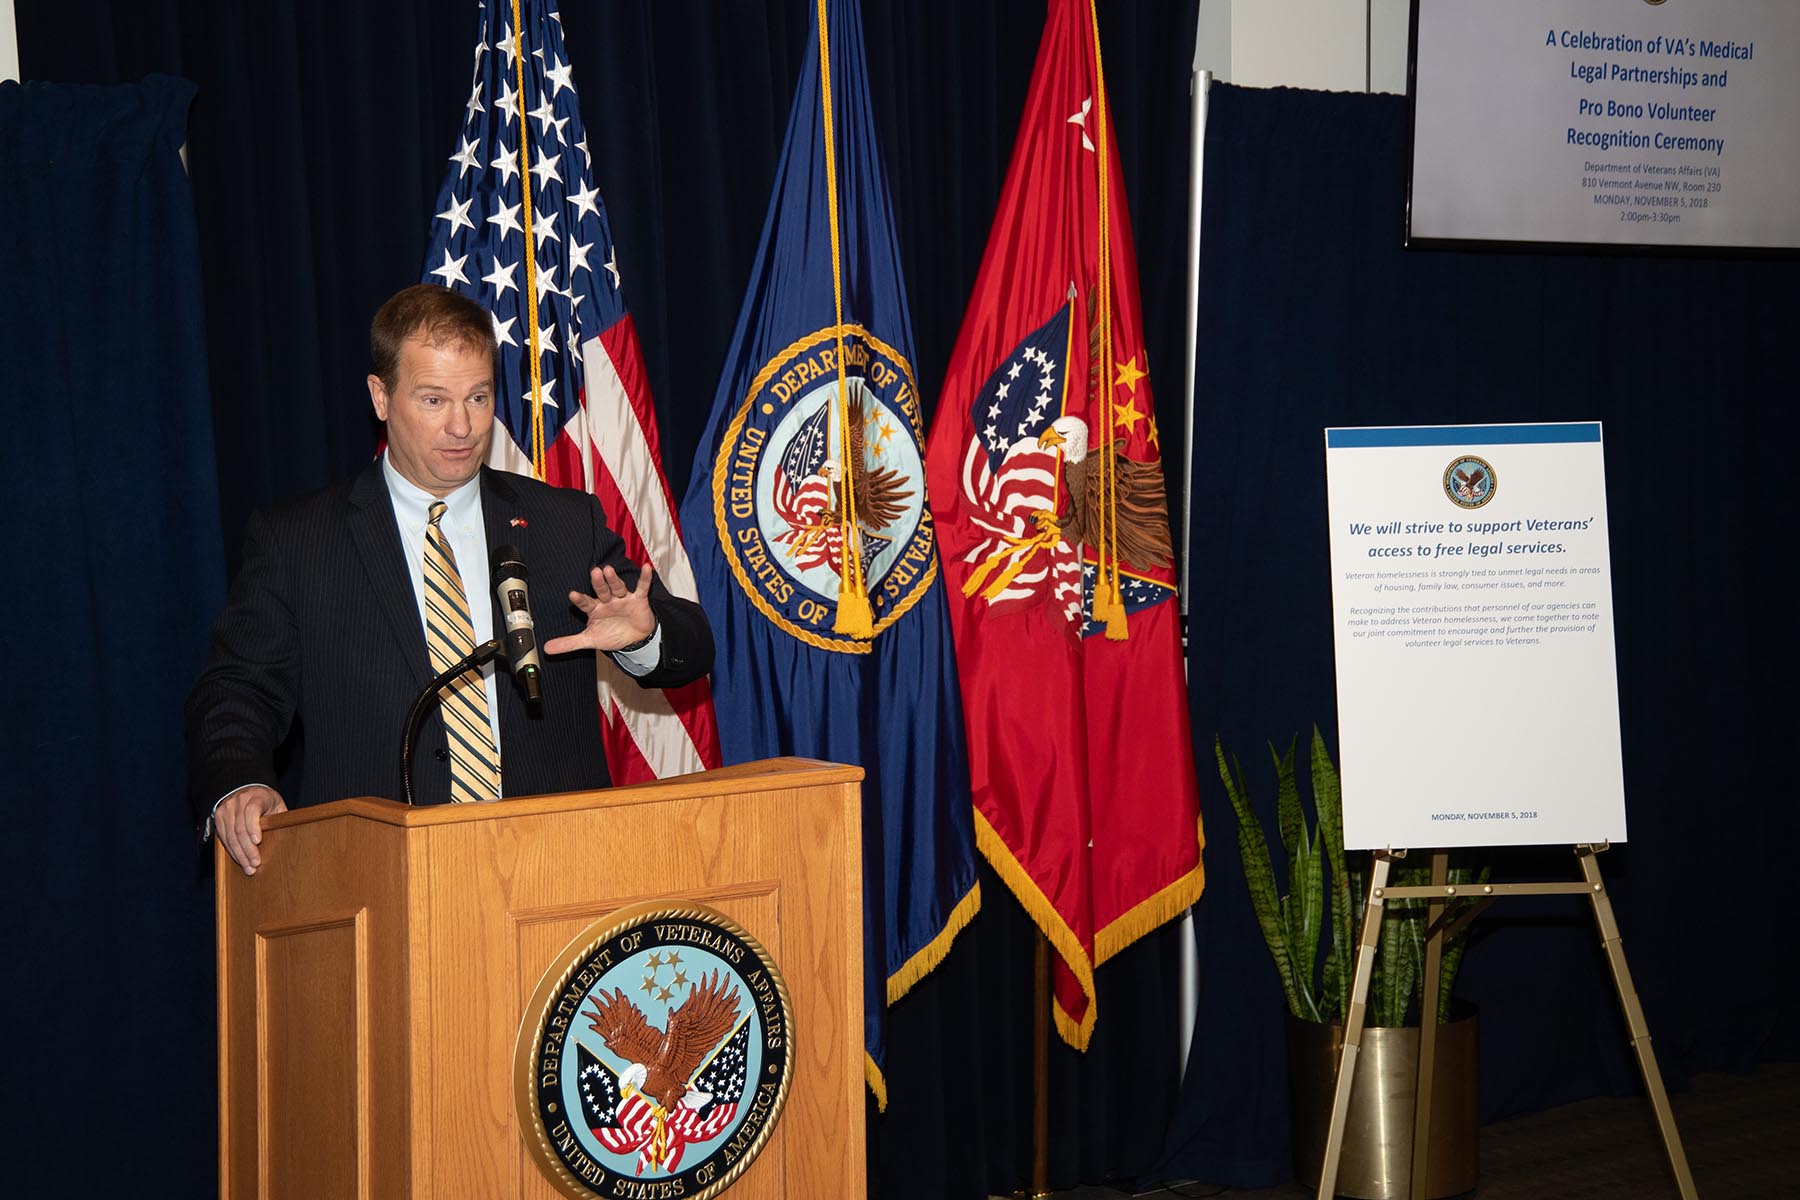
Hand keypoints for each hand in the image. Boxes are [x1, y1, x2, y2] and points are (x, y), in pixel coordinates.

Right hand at [216, 785, 286, 875]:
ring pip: (230, 835)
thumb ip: (280, 818)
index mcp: (257, 796)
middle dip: (248, 849)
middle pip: (240, 828)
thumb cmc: (266, 801)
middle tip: (255, 863)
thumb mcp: (277, 804)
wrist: (246, 789)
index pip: (252, 810)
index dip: (253, 827)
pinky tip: (240, 859)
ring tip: (248, 867)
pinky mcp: (219, 816)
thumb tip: (287, 836)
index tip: (258, 841)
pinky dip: (232, 850)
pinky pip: (224, 837)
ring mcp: (227, 808)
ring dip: (239, 854)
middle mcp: (239, 801)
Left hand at [543, 564, 657, 654]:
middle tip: (594, 572)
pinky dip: (644, 579)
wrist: (634, 639)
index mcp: (594, 609)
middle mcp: (607, 601)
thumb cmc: (611, 635)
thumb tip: (546, 648)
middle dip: (598, 583)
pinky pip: (641, 588)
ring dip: (614, 580)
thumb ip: (569, 643)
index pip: (585, 603)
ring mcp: (623, 599)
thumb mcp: (589, 640)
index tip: (572, 594)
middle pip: (602, 590)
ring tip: (608, 570)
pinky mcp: (638, 600)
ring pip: (618, 587)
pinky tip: (646, 568)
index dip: (580, 599)